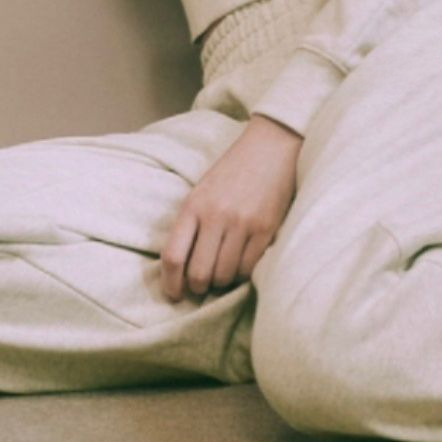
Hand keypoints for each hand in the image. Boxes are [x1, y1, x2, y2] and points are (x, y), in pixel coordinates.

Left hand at [160, 113, 302, 302]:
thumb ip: (193, 223)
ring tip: (225, 271)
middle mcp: (215, 215)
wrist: (271, 146)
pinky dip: (244, 273)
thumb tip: (183, 267)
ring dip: (223, 281)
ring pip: (225, 275)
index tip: (174, 295)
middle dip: (199, 287)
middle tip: (204, 285)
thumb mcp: (203, 190)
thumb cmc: (234, 170)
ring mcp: (242, 223)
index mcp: (193, 205)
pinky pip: (249, 268)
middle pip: (199, 273)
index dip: (170, 283)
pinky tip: (243, 263)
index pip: (173, 255)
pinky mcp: (266, 228)